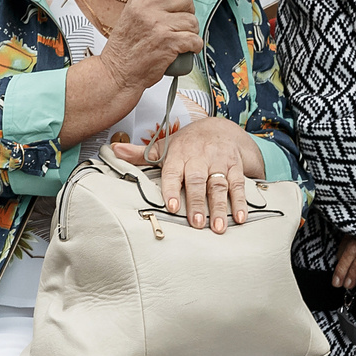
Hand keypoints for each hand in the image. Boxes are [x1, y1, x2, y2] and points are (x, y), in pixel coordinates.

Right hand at [95, 0, 201, 87]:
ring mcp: (158, 24)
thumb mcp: (132, 12)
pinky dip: (193, 46)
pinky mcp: (168, 42)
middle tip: (178, 24)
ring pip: (192, 20)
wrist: (117, 73)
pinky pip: (194, 39)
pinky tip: (184, 49)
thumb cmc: (126, 47)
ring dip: (190, 32)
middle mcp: (148, 8)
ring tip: (178, 39)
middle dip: (187, 12)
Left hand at [114, 116, 265, 231]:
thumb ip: (141, 154)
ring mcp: (219, 162)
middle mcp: (199, 157)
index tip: (172, 207)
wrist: (221, 127)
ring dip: (219, 207)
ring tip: (218, 227)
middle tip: (196, 224)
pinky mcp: (236, 166)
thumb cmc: (188, 143)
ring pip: (219, 184)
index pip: (173, 171)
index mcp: (179, 153)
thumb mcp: (165, 145)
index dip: (172, 188)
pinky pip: (239, 184)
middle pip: (197, 180)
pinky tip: (240, 217)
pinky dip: (240, 202)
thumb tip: (114, 150)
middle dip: (197, 202)